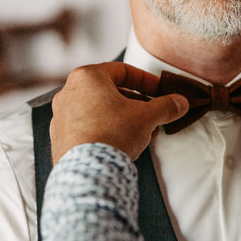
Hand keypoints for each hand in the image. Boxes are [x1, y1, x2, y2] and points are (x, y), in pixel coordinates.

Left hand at [50, 63, 188, 164]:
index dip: (146, 80)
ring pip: (99, 109)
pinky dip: (106, 129)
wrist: (87, 169)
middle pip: (109, 90)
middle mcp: (69, 92)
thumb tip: (180, 103)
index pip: (122, 70)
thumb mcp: (147, 116)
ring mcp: (61, 115)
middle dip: (135, 102)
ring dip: (122, 117)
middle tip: (153, 112)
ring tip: (142, 131)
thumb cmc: (111, 134)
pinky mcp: (60, 137)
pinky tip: (123, 142)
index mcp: (87, 77)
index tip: (159, 90)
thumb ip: (165, 106)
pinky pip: (88, 126)